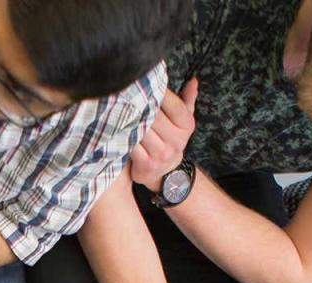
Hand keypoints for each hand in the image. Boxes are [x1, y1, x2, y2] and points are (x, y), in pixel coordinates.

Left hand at [130, 77, 198, 192]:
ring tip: (121, 107)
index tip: (147, 84)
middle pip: (155, 115)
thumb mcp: (183, 121)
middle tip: (127, 93)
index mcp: (186, 126)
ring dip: (130, 119)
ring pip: (142, 129)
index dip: (160, 93)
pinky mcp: (147, 164)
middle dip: (141, 105)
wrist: (166, 173)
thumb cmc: (171, 139)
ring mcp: (162, 153)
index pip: (174, 105)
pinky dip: (125, 135)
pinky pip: (132, 144)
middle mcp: (177, 141)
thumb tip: (193, 80)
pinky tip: (119, 126)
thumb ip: (187, 100)